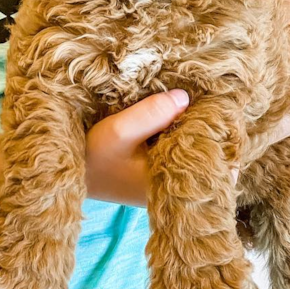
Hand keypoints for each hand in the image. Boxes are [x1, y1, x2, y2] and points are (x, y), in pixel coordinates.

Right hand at [85, 92, 241, 206]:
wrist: (68, 174)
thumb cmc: (94, 157)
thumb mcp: (118, 131)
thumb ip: (152, 113)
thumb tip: (185, 97)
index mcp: (173, 185)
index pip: (219, 166)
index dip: (220, 138)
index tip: (213, 112)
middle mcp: (177, 190)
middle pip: (215, 162)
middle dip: (213, 135)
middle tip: (207, 106)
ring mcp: (170, 185)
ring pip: (201, 159)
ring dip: (199, 135)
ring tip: (194, 110)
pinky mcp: (162, 177)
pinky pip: (186, 157)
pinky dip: (186, 139)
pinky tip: (177, 121)